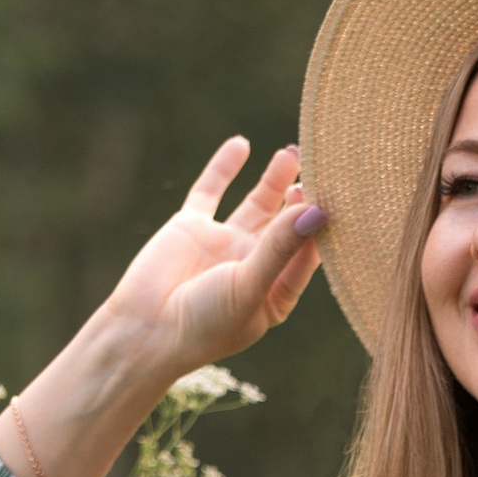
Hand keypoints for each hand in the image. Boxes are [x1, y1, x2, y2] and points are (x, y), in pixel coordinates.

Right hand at [100, 137, 328, 383]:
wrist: (143, 331)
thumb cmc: (204, 324)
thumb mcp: (249, 287)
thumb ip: (281, 248)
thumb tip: (317, 211)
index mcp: (275, 291)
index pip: (308, 252)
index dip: (320, 226)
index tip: (334, 199)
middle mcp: (254, 265)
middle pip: (287, 223)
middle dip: (303, 197)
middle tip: (320, 169)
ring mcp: (224, 243)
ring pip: (257, 203)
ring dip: (275, 179)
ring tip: (292, 153)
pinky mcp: (192, 226)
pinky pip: (212, 190)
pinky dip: (225, 167)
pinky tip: (241, 144)